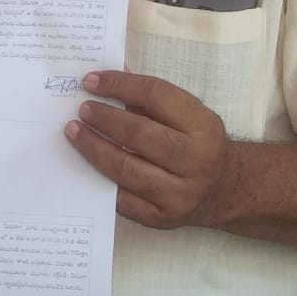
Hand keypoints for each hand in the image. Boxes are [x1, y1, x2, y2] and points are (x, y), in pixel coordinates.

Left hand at [65, 70, 240, 230]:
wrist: (223, 189)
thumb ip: (148, 97)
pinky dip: (100, 179)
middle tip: (82, 110)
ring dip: (93, 147)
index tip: (90, 80)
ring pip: (126, 168)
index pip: (155, 96)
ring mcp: (179, 194)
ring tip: (74, 132)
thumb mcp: (186, 115)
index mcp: (204, 127)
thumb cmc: (196, 143)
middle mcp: (196, 161)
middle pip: (138, 134)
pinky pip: (122, 199)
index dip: (119, 85)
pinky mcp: (162, 217)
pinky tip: (86, 164)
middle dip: (103, 119)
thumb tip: (104, 79)